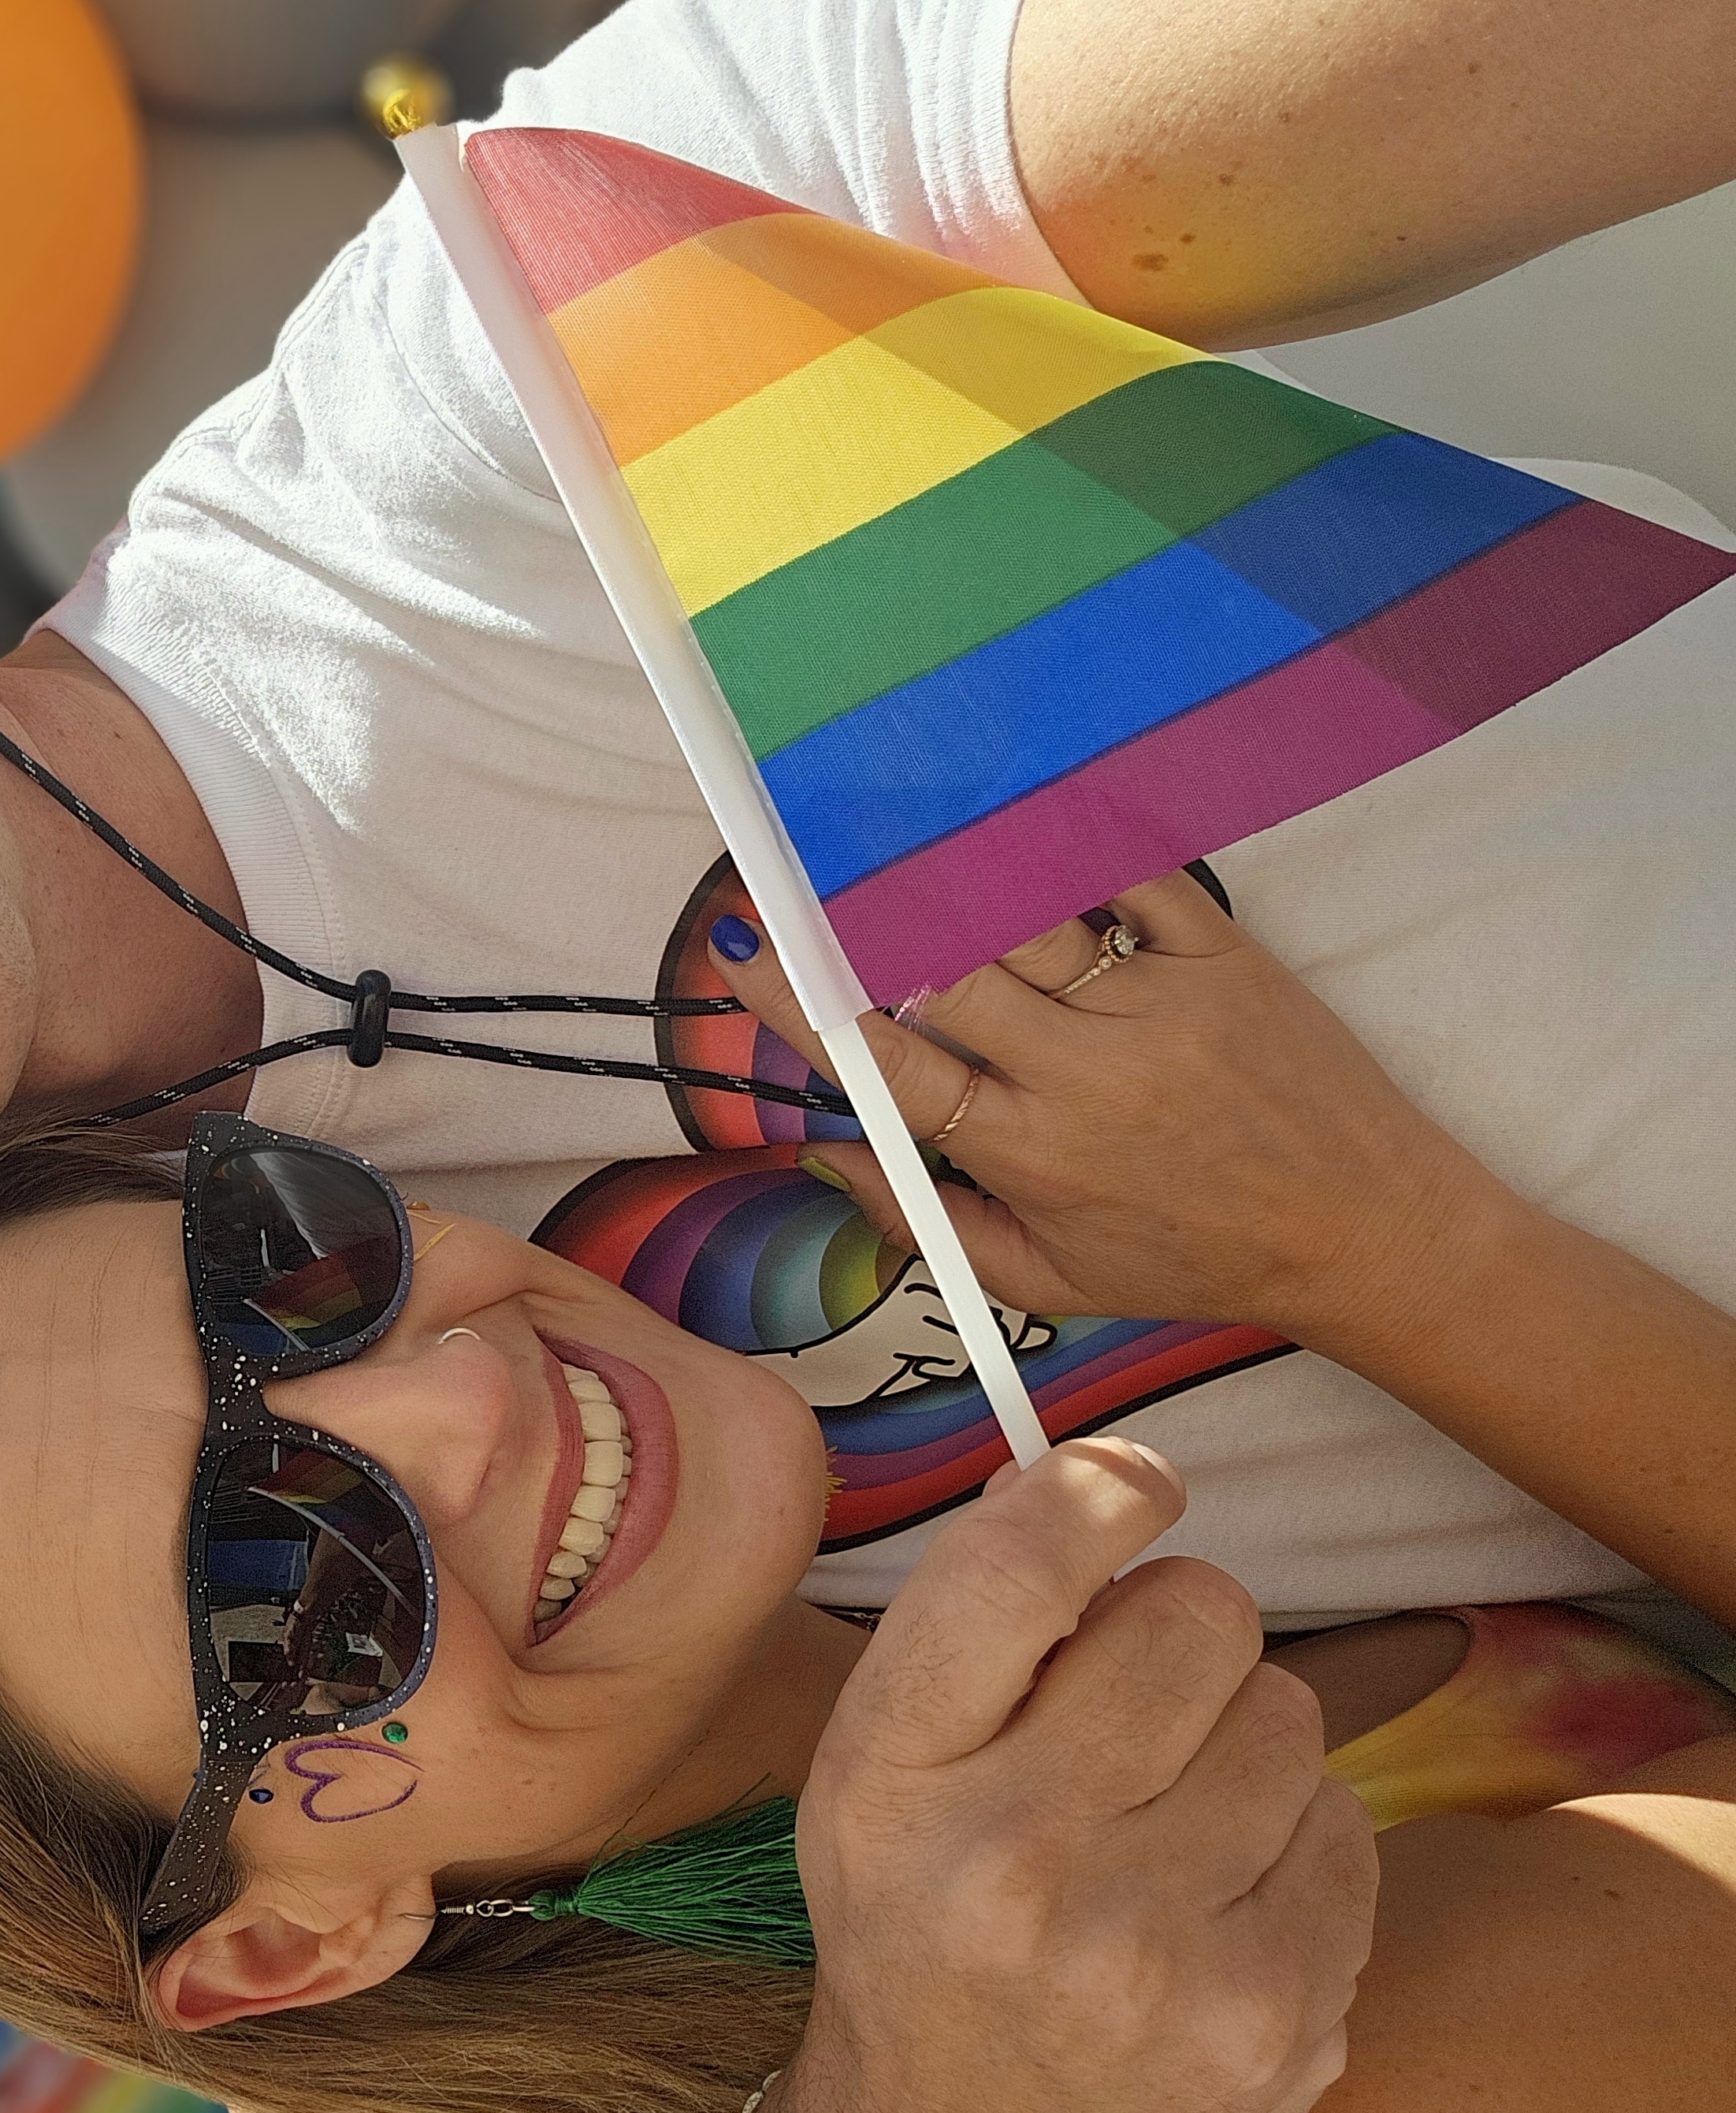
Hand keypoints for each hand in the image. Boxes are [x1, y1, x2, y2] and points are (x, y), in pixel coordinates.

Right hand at [708, 874, 1505, 1349]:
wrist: (1365, 1230)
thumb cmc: (1197, 1259)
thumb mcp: (1049, 1281)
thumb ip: (928, 1225)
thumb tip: (830, 1158)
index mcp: (1031, 1154)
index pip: (886, 1064)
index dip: (801, 1004)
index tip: (746, 955)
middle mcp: (1085, 1072)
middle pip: (941, 969)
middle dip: (858, 918)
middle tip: (803, 874)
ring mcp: (1157, 1004)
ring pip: (1022, 916)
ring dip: (950, 880)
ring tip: (893, 846)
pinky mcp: (1223, 956)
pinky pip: (1129, 877)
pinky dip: (1068, 847)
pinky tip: (1015, 830)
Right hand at [749, 1440, 1376, 2112]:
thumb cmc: (920, 1925)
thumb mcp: (875, 1771)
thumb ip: (971, 1632)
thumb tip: (1104, 1485)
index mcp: (891, 1778)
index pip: (1017, 1570)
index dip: (1100, 1489)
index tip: (1134, 1483)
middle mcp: (1011, 1864)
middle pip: (1195, 1617)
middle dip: (1184, 1625)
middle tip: (1143, 1692)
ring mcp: (1150, 1953)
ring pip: (1291, 1716)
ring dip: (1245, 1739)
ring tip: (1172, 1819)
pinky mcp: (1269, 2020)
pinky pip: (1351, 1828)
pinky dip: (1299, 1843)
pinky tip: (1220, 1900)